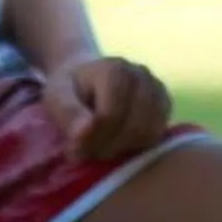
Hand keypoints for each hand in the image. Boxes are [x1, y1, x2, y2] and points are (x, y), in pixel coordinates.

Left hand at [41, 54, 173, 160]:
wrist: (90, 76)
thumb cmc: (71, 88)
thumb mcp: (56, 96)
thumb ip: (67, 112)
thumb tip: (84, 133)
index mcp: (114, 69)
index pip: (109, 116)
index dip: (90, 139)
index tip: (72, 149)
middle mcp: (141, 75)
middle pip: (132, 127)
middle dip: (106, 147)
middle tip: (85, 152)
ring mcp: (157, 88)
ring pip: (147, 133)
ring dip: (121, 148)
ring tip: (101, 147)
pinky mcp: (165, 104)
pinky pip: (156, 135)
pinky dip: (136, 145)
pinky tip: (117, 142)